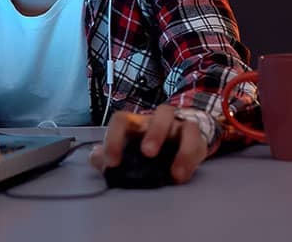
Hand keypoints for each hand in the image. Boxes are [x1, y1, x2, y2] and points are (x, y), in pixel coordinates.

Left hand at [88, 105, 207, 183]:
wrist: (181, 138)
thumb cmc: (149, 143)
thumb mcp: (128, 150)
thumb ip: (109, 154)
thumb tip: (95, 158)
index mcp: (137, 122)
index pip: (122, 120)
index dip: (114, 138)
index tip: (112, 162)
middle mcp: (158, 119)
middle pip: (159, 114)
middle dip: (154, 133)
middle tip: (148, 153)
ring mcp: (178, 125)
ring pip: (184, 126)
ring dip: (179, 147)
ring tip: (173, 171)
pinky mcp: (195, 137)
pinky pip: (196, 140)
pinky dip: (189, 158)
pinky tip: (181, 176)